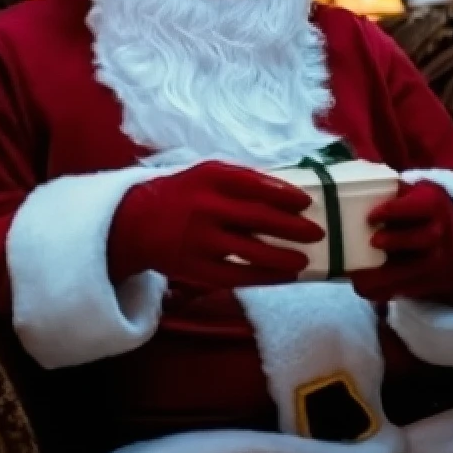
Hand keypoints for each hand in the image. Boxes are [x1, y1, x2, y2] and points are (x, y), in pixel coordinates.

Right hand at [108, 161, 323, 290]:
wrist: (136, 222)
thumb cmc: (183, 194)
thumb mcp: (206, 175)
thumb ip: (241, 181)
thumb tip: (286, 190)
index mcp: (209, 178)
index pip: (255, 184)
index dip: (284, 193)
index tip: (305, 201)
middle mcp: (205, 207)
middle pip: (258, 218)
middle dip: (292, 227)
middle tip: (316, 232)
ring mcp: (200, 240)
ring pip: (251, 251)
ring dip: (283, 256)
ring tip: (304, 259)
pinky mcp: (196, 268)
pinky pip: (238, 276)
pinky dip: (266, 277)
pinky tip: (284, 276)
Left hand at [348, 180, 452, 307]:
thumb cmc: (420, 211)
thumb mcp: (414, 193)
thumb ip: (391, 188)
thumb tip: (351, 174)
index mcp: (434, 204)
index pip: (422, 205)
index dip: (397, 210)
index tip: (372, 215)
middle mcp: (440, 232)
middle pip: (426, 237)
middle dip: (397, 240)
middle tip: (371, 241)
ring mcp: (437, 261)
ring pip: (416, 271)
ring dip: (385, 276)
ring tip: (356, 275)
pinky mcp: (429, 283)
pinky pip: (407, 291)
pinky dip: (384, 292)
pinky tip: (363, 287)